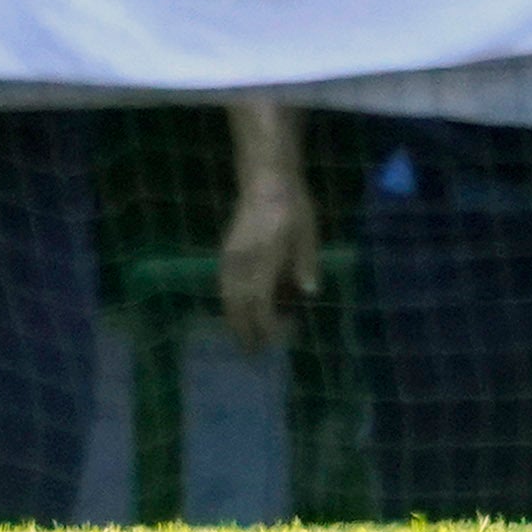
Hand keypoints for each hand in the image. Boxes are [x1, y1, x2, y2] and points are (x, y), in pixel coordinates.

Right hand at [214, 167, 321, 351]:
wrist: (265, 179)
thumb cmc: (293, 205)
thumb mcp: (308, 233)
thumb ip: (306, 264)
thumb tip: (309, 294)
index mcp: (266, 258)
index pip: (260, 303)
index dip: (266, 325)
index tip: (276, 339)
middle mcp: (243, 261)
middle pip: (238, 306)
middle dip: (245, 331)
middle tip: (254, 352)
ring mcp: (230, 257)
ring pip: (226, 298)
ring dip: (234, 320)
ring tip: (245, 337)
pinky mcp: (225, 252)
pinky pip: (223, 286)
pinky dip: (229, 303)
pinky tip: (238, 310)